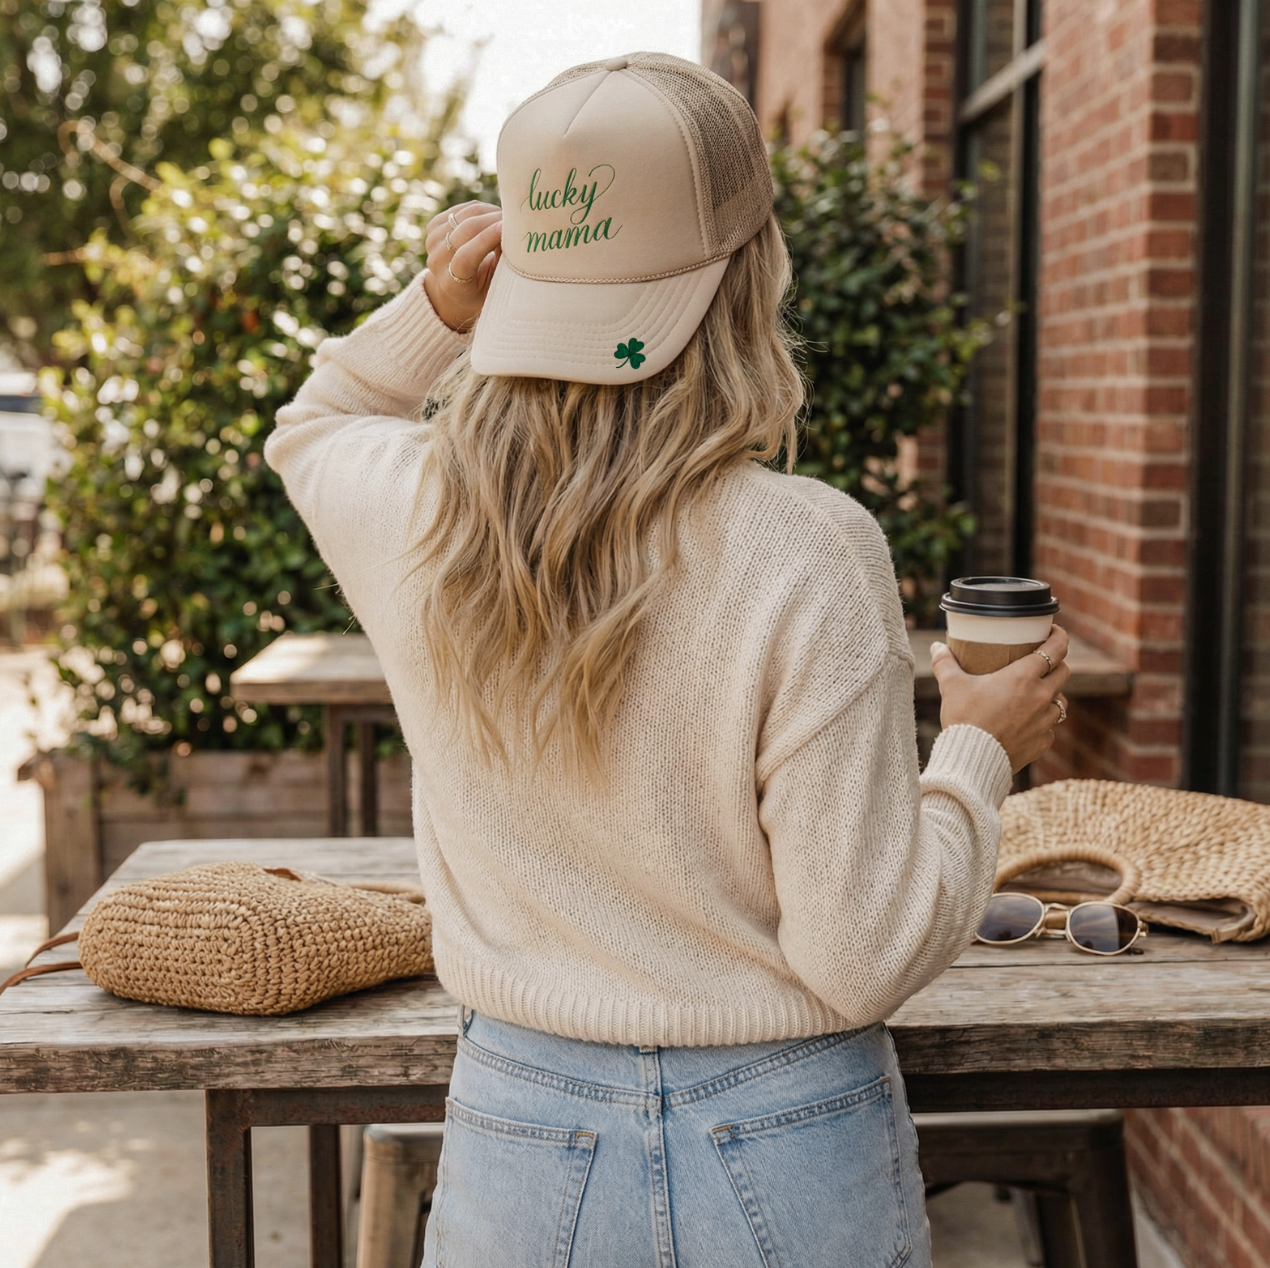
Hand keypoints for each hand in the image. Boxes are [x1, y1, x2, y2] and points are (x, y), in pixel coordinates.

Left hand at [421, 201, 502, 332]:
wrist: (453, 290)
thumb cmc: (482, 290)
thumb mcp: (494, 285)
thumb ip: (501, 264)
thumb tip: (512, 234)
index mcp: (451, 284)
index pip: (465, 257)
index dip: (486, 240)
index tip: (507, 229)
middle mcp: (437, 262)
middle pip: (466, 230)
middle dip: (494, 220)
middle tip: (516, 220)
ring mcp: (432, 242)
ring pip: (465, 215)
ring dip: (490, 213)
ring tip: (507, 220)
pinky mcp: (433, 227)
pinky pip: (462, 209)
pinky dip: (481, 210)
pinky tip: (493, 218)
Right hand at [930, 625, 1070, 772]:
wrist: (972, 760)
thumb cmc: (964, 718)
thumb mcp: (951, 686)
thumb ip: (944, 663)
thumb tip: (936, 647)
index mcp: (1024, 676)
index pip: (1057, 648)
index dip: (1059, 636)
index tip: (1053, 632)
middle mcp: (1041, 696)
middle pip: (1064, 672)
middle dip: (1056, 664)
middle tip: (1042, 663)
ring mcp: (1045, 721)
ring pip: (1061, 701)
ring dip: (1051, 695)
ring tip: (1035, 695)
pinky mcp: (1043, 742)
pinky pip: (1050, 727)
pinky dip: (1041, 723)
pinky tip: (1026, 723)